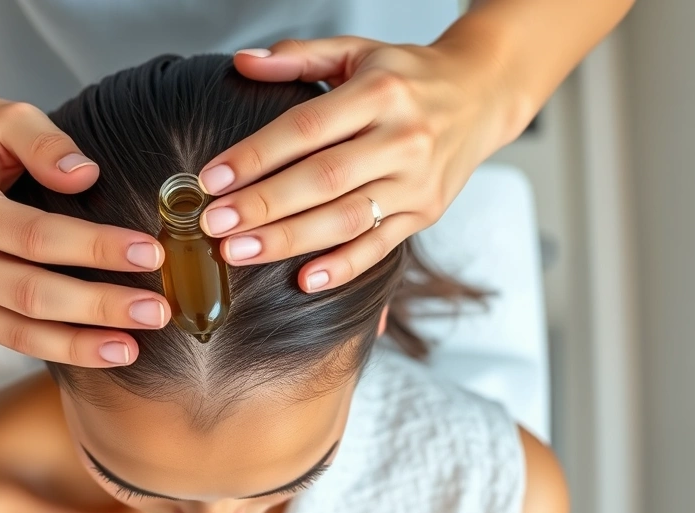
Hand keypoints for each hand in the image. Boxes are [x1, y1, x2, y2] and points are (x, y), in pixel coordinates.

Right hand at [0, 91, 169, 366]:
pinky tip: (100, 351)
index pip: (38, 235)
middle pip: (33, 292)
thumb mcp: (10, 118)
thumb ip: (46, 143)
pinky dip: (57, 349)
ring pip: (20, 330)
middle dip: (99, 306)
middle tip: (155, 311)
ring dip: (80, 344)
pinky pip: (11, 338)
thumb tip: (84, 175)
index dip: (97, 249)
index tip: (151, 254)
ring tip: (132, 348)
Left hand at [197, 36, 519, 291]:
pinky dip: (343, 266)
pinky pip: (380, 246)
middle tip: (214, 225)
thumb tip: (242, 63)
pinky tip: (304, 280)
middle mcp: (403, 138)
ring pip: (347, 219)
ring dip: (289, 239)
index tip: (212, 179)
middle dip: (263, 206)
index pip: (305, 128)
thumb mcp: (356, 51)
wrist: (482, 94)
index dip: (256, 156)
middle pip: (323, 180)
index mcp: (379, 92)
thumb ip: (299, 57)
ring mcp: (417, 181)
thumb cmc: (407, 75)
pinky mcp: (426, 213)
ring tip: (239, 252)